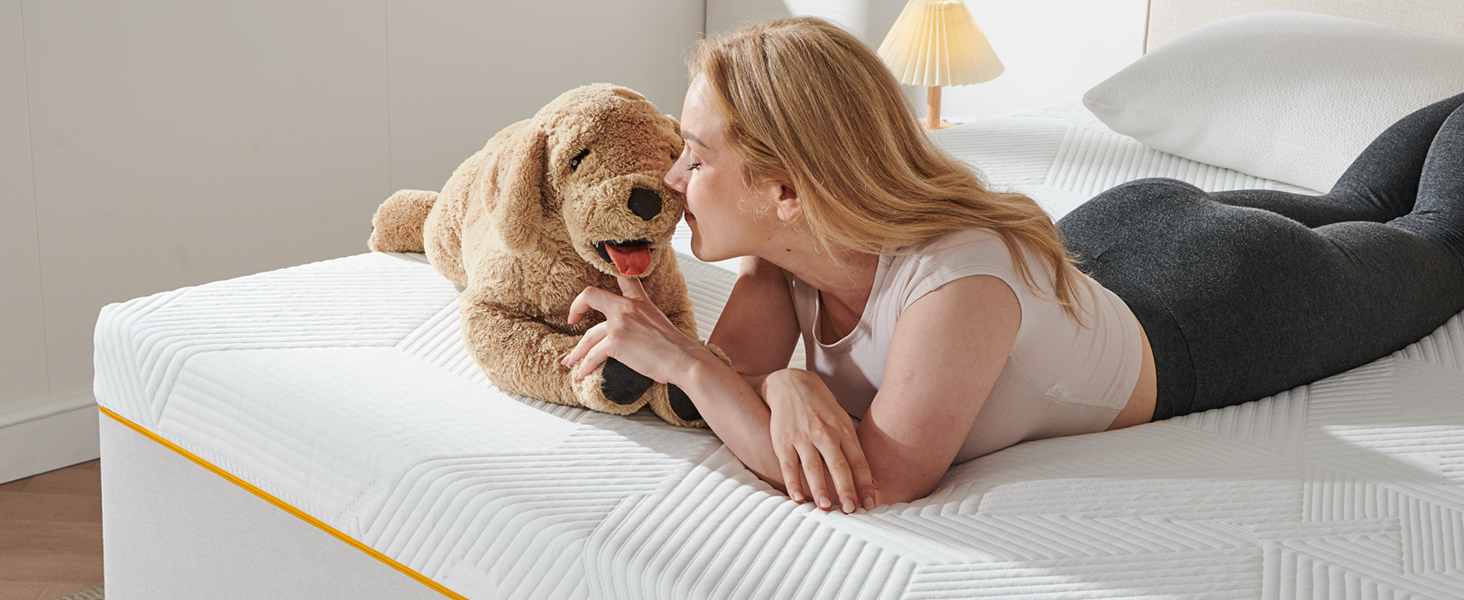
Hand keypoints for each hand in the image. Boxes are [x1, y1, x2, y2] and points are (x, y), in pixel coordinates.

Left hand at [561, 276, 712, 386]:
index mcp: (638, 301)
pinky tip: (581, 374)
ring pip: (587, 336)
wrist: (682, 360)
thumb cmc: (674, 347)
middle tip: (572, 319)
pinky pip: (592, 355)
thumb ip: (642, 317)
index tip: (602, 270)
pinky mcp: (615, 342)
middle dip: (576, 308)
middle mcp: (626, 307)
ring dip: (576, 352)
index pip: (622, 277)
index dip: (609, 267)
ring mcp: (619, 323)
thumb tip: (631, 330)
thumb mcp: (659, 320)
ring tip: (570, 362)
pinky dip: (584, 367)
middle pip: (590, 296)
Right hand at [763, 369, 876, 512]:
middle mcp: (825, 434)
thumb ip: (854, 450)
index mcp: (843, 430)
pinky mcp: (783, 440)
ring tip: (826, 508)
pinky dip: (793, 483)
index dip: (865, 484)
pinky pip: (789, 465)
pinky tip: (797, 498)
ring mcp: (803, 437)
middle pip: (838, 466)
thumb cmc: (820, 407)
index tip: (870, 503)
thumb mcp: (841, 422)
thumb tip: (872, 481)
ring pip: (813, 467)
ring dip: (820, 489)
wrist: (790, 383)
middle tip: (851, 510)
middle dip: (846, 490)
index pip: (858, 461)